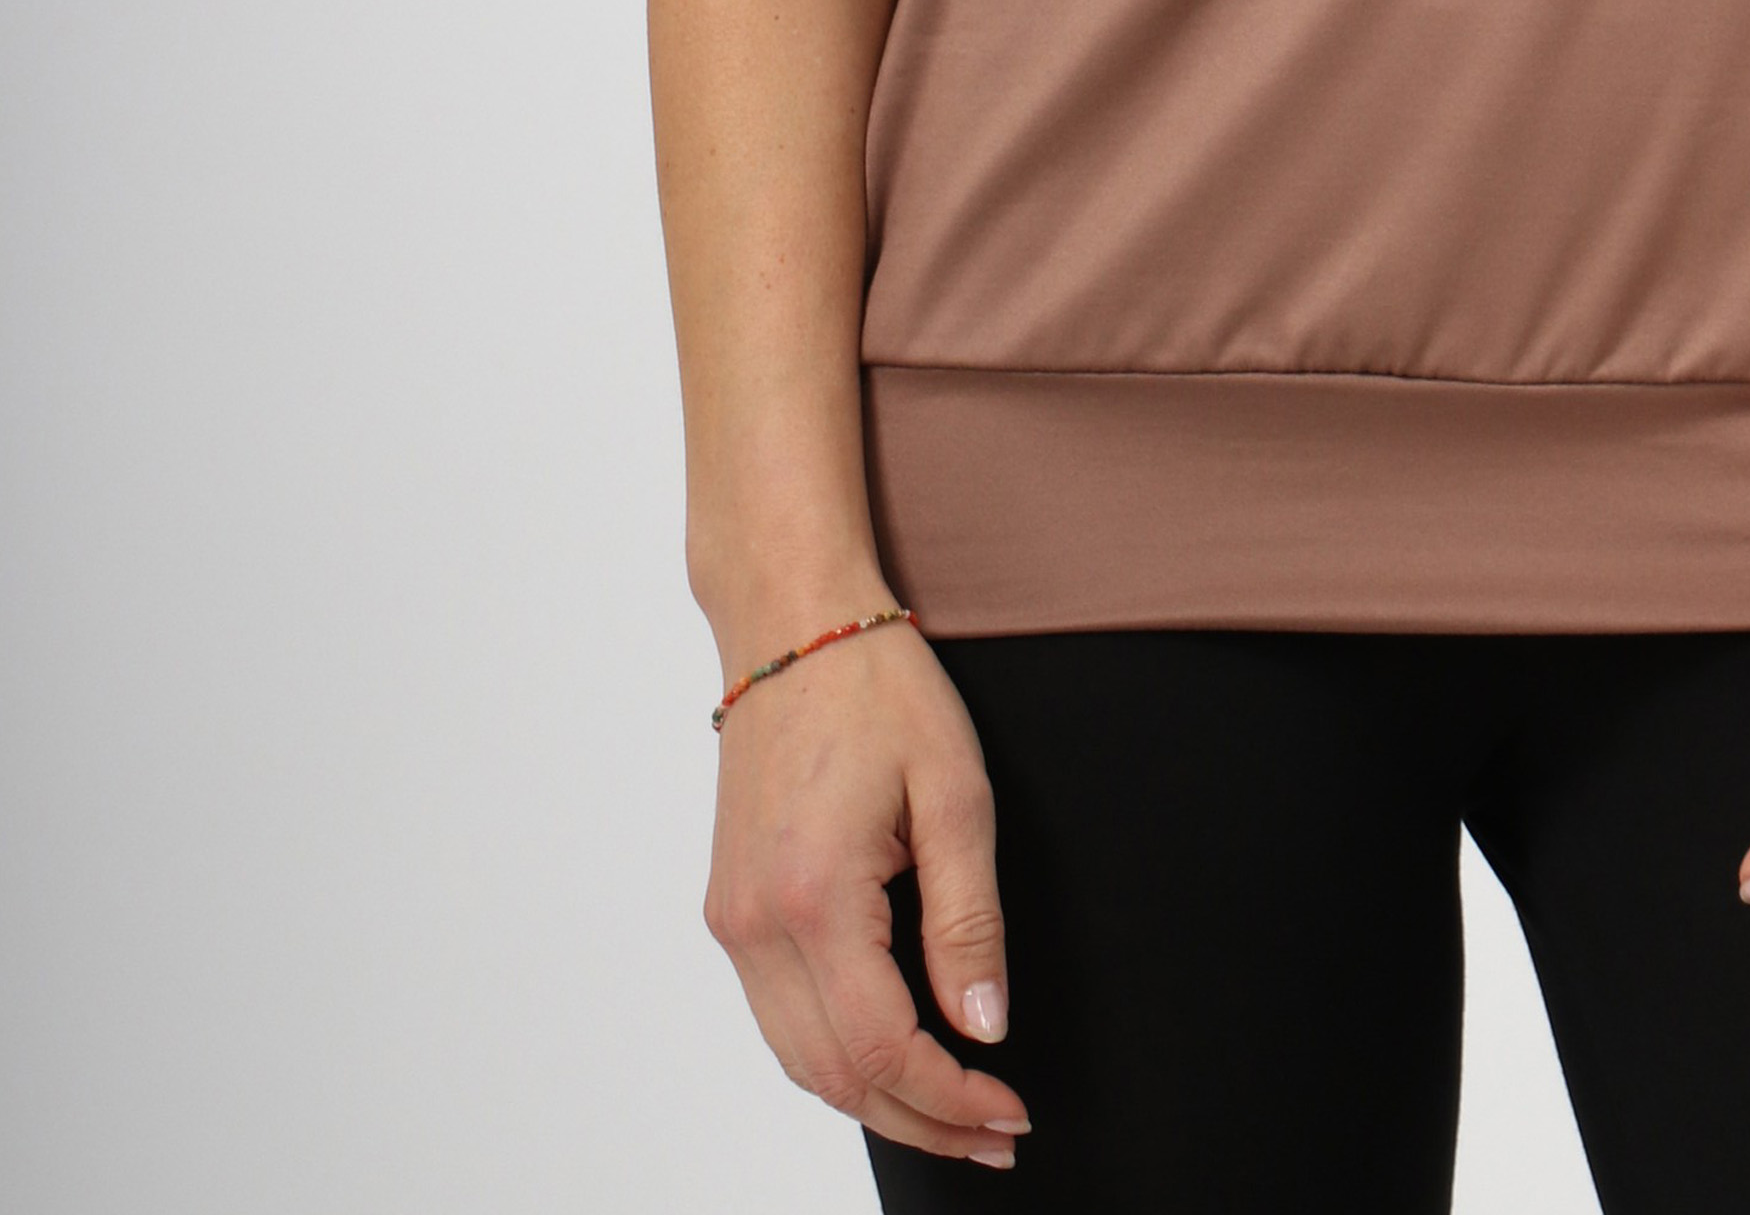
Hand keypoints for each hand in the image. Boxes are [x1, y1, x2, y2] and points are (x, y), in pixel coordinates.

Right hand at [702, 618, 1031, 1168]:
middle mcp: (753, 924)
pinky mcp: (728, 908)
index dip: (952, 1097)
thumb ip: (968, 922)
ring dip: (877, 1100)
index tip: (1012, 1110)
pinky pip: (779, 1018)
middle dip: (921, 1121)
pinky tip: (893, 1057)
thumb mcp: (954, 792)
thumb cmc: (879, 688)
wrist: (791, 621)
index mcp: (812, 898)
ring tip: (956, 1112)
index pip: (883, 1049)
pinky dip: (835, 1057)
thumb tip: (982, 1029)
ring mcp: (730, 920)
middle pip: (834, 1078)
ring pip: (798, 1061)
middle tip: (996, 1135)